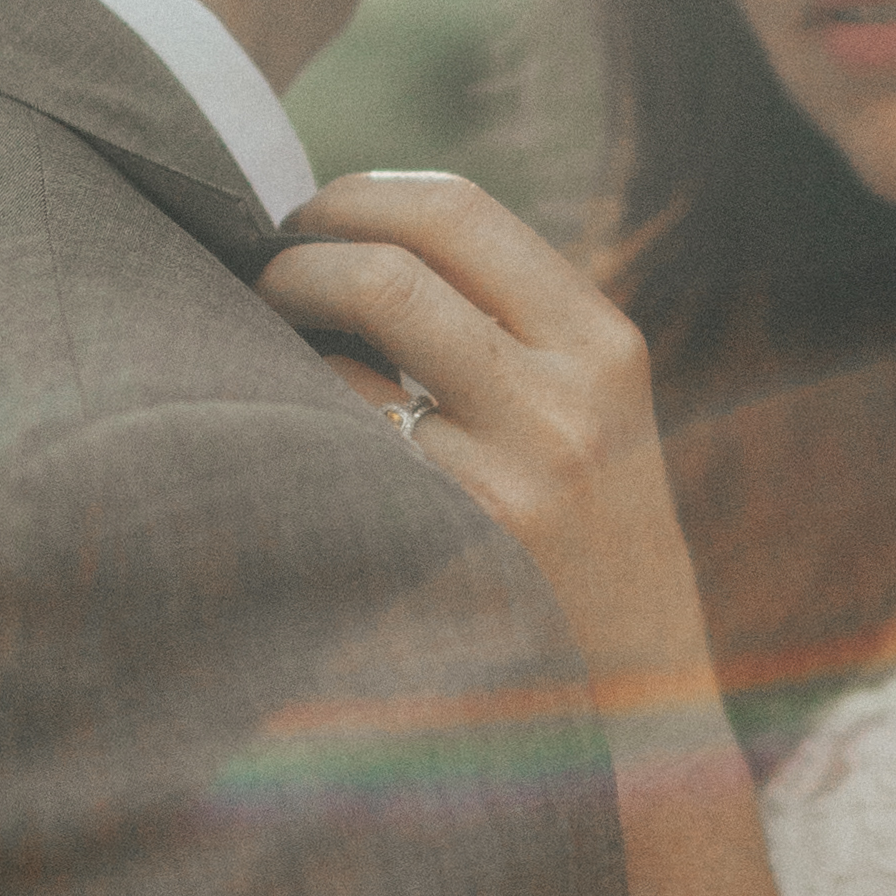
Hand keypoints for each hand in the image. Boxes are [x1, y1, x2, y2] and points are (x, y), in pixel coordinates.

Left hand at [259, 173, 723, 734]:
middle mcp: (567, 401)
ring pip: (340, 361)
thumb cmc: (582, 541)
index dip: (357, 196)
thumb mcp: (588, 414)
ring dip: (273, 346)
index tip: (308, 216)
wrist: (639, 699)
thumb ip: (503, 325)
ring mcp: (510, 482)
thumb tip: (349, 234)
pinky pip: (333, 454)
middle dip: (294, 257)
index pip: (458, 210)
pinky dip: (289, 432)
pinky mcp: (451, 552)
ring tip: (257, 360)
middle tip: (256, 279)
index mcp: (603, 343)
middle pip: (387, 268)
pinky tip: (282, 446)